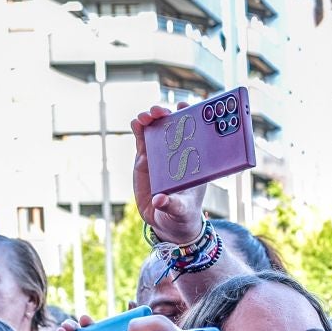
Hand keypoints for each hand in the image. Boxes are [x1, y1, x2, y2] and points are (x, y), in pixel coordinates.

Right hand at [130, 104, 207, 245]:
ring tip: (147, 117)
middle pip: (172, 126)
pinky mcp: (144, 158)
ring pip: (155, 128)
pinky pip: (141, 138)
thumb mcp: (180, 211)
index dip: (191, 117)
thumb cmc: (181, 213)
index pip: (195, 133)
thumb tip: (160, 200)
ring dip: (150, 117)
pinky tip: (136, 123)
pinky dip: (138, 128)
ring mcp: (160, 153)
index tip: (186, 107)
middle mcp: (177, 153)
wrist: (166, 222)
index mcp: (193, 160)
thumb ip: (172, 205)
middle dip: (167, 114)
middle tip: (162, 112)